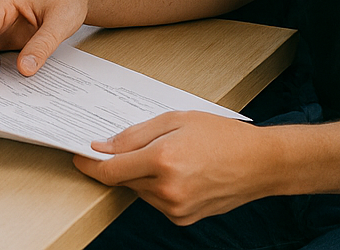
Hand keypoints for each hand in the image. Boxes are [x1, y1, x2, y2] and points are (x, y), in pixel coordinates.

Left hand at [74, 111, 282, 224]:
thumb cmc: (222, 135)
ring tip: (169, 155)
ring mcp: (176, 208)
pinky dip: (157, 187)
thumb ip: (134, 134)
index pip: (111, 170)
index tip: (78, 157)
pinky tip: (178, 171)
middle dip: (121, 164)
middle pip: (124, 179)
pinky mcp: (184, 218)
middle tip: (131, 145)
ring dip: (141, 175)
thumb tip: (103, 147)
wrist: (261, 163)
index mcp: (163, 160)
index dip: (90, 164)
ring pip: (139, 190)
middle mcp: (167, 189)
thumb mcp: (175, 119)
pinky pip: (156, 201)